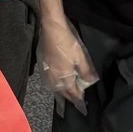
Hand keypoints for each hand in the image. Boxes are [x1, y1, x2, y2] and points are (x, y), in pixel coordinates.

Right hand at [37, 0, 97, 114]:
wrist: (52, 30)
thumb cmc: (68, 43)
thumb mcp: (80, 57)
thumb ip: (85, 71)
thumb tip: (89, 81)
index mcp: (65, 76)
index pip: (72, 91)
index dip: (77, 96)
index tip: (82, 101)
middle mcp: (54, 77)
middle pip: (62, 91)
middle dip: (69, 96)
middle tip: (75, 99)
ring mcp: (47, 71)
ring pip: (54, 87)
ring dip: (61, 91)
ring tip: (66, 93)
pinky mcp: (43, 65)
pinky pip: (49, 80)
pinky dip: (54, 85)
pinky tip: (56, 82)